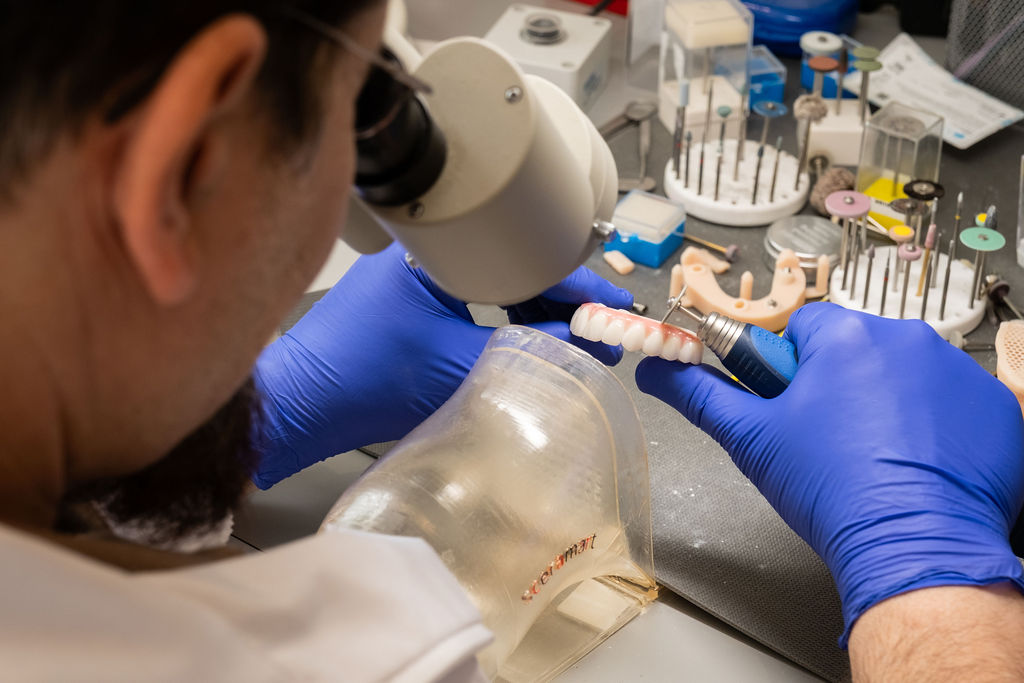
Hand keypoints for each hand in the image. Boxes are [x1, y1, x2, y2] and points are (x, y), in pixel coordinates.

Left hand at [254, 242, 631, 487]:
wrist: (299, 405)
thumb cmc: (361, 381)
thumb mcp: (459, 364)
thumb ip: (529, 351)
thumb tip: (584, 343)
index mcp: (436, 251)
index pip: (526, 257)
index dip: (576, 284)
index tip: (611, 305)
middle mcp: (425, 253)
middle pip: (514, 266)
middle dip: (561, 299)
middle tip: (599, 328)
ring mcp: (413, 275)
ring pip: (494, 284)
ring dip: (533, 311)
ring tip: (572, 338)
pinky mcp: (406, 300)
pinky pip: (471, 299)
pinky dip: (502, 318)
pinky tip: (527, 339)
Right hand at [636, 302, 1023, 642]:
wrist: (913, 548)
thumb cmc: (834, 491)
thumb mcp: (751, 439)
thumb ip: (699, 395)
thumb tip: (658, 371)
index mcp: (844, 336)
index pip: (805, 330)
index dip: (792, 371)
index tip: (793, 408)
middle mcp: (907, 339)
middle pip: (857, 348)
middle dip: (841, 384)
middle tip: (830, 440)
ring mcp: (958, 372)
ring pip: (904, 373)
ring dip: (889, 402)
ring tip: (874, 457)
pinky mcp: (994, 407)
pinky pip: (954, 402)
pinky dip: (936, 427)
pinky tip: (916, 464)